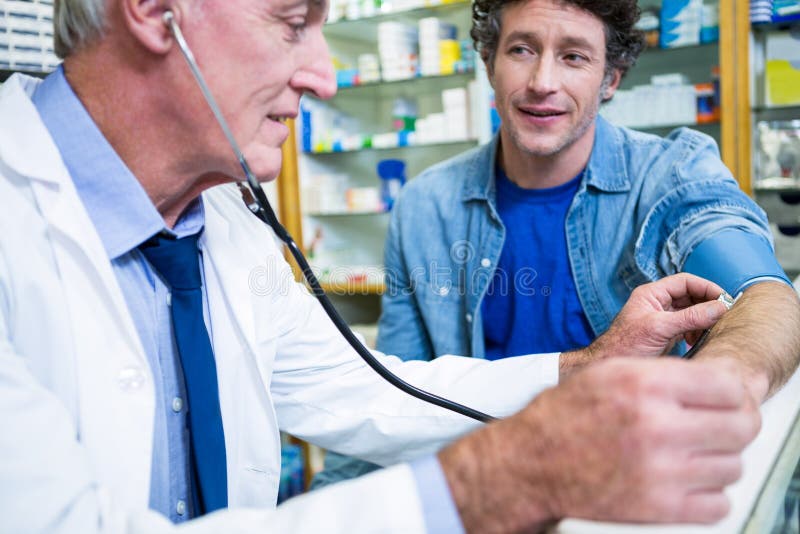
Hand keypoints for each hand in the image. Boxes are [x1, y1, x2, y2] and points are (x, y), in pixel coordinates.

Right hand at [439, 357, 760, 532]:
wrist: (530, 463)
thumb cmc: (564, 416)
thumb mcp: (611, 373)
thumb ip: (666, 373)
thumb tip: (720, 381)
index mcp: (643, 385)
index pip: (727, 386)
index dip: (733, 391)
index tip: (726, 398)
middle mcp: (656, 426)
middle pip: (741, 425)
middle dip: (737, 422)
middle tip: (721, 424)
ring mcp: (661, 471)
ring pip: (733, 465)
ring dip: (720, 459)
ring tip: (693, 453)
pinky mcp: (659, 508)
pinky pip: (719, 504)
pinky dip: (710, 494)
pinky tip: (688, 480)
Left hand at [563, 274, 728, 374]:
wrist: (609, 366)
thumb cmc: (624, 346)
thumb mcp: (659, 328)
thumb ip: (689, 317)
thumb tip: (719, 307)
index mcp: (651, 294)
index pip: (685, 281)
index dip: (706, 287)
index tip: (724, 299)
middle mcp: (657, 304)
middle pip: (691, 296)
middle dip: (708, 305)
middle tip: (724, 316)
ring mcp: (662, 319)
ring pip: (691, 312)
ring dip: (704, 320)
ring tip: (711, 330)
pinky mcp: (665, 334)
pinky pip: (688, 327)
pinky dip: (697, 331)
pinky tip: (697, 340)